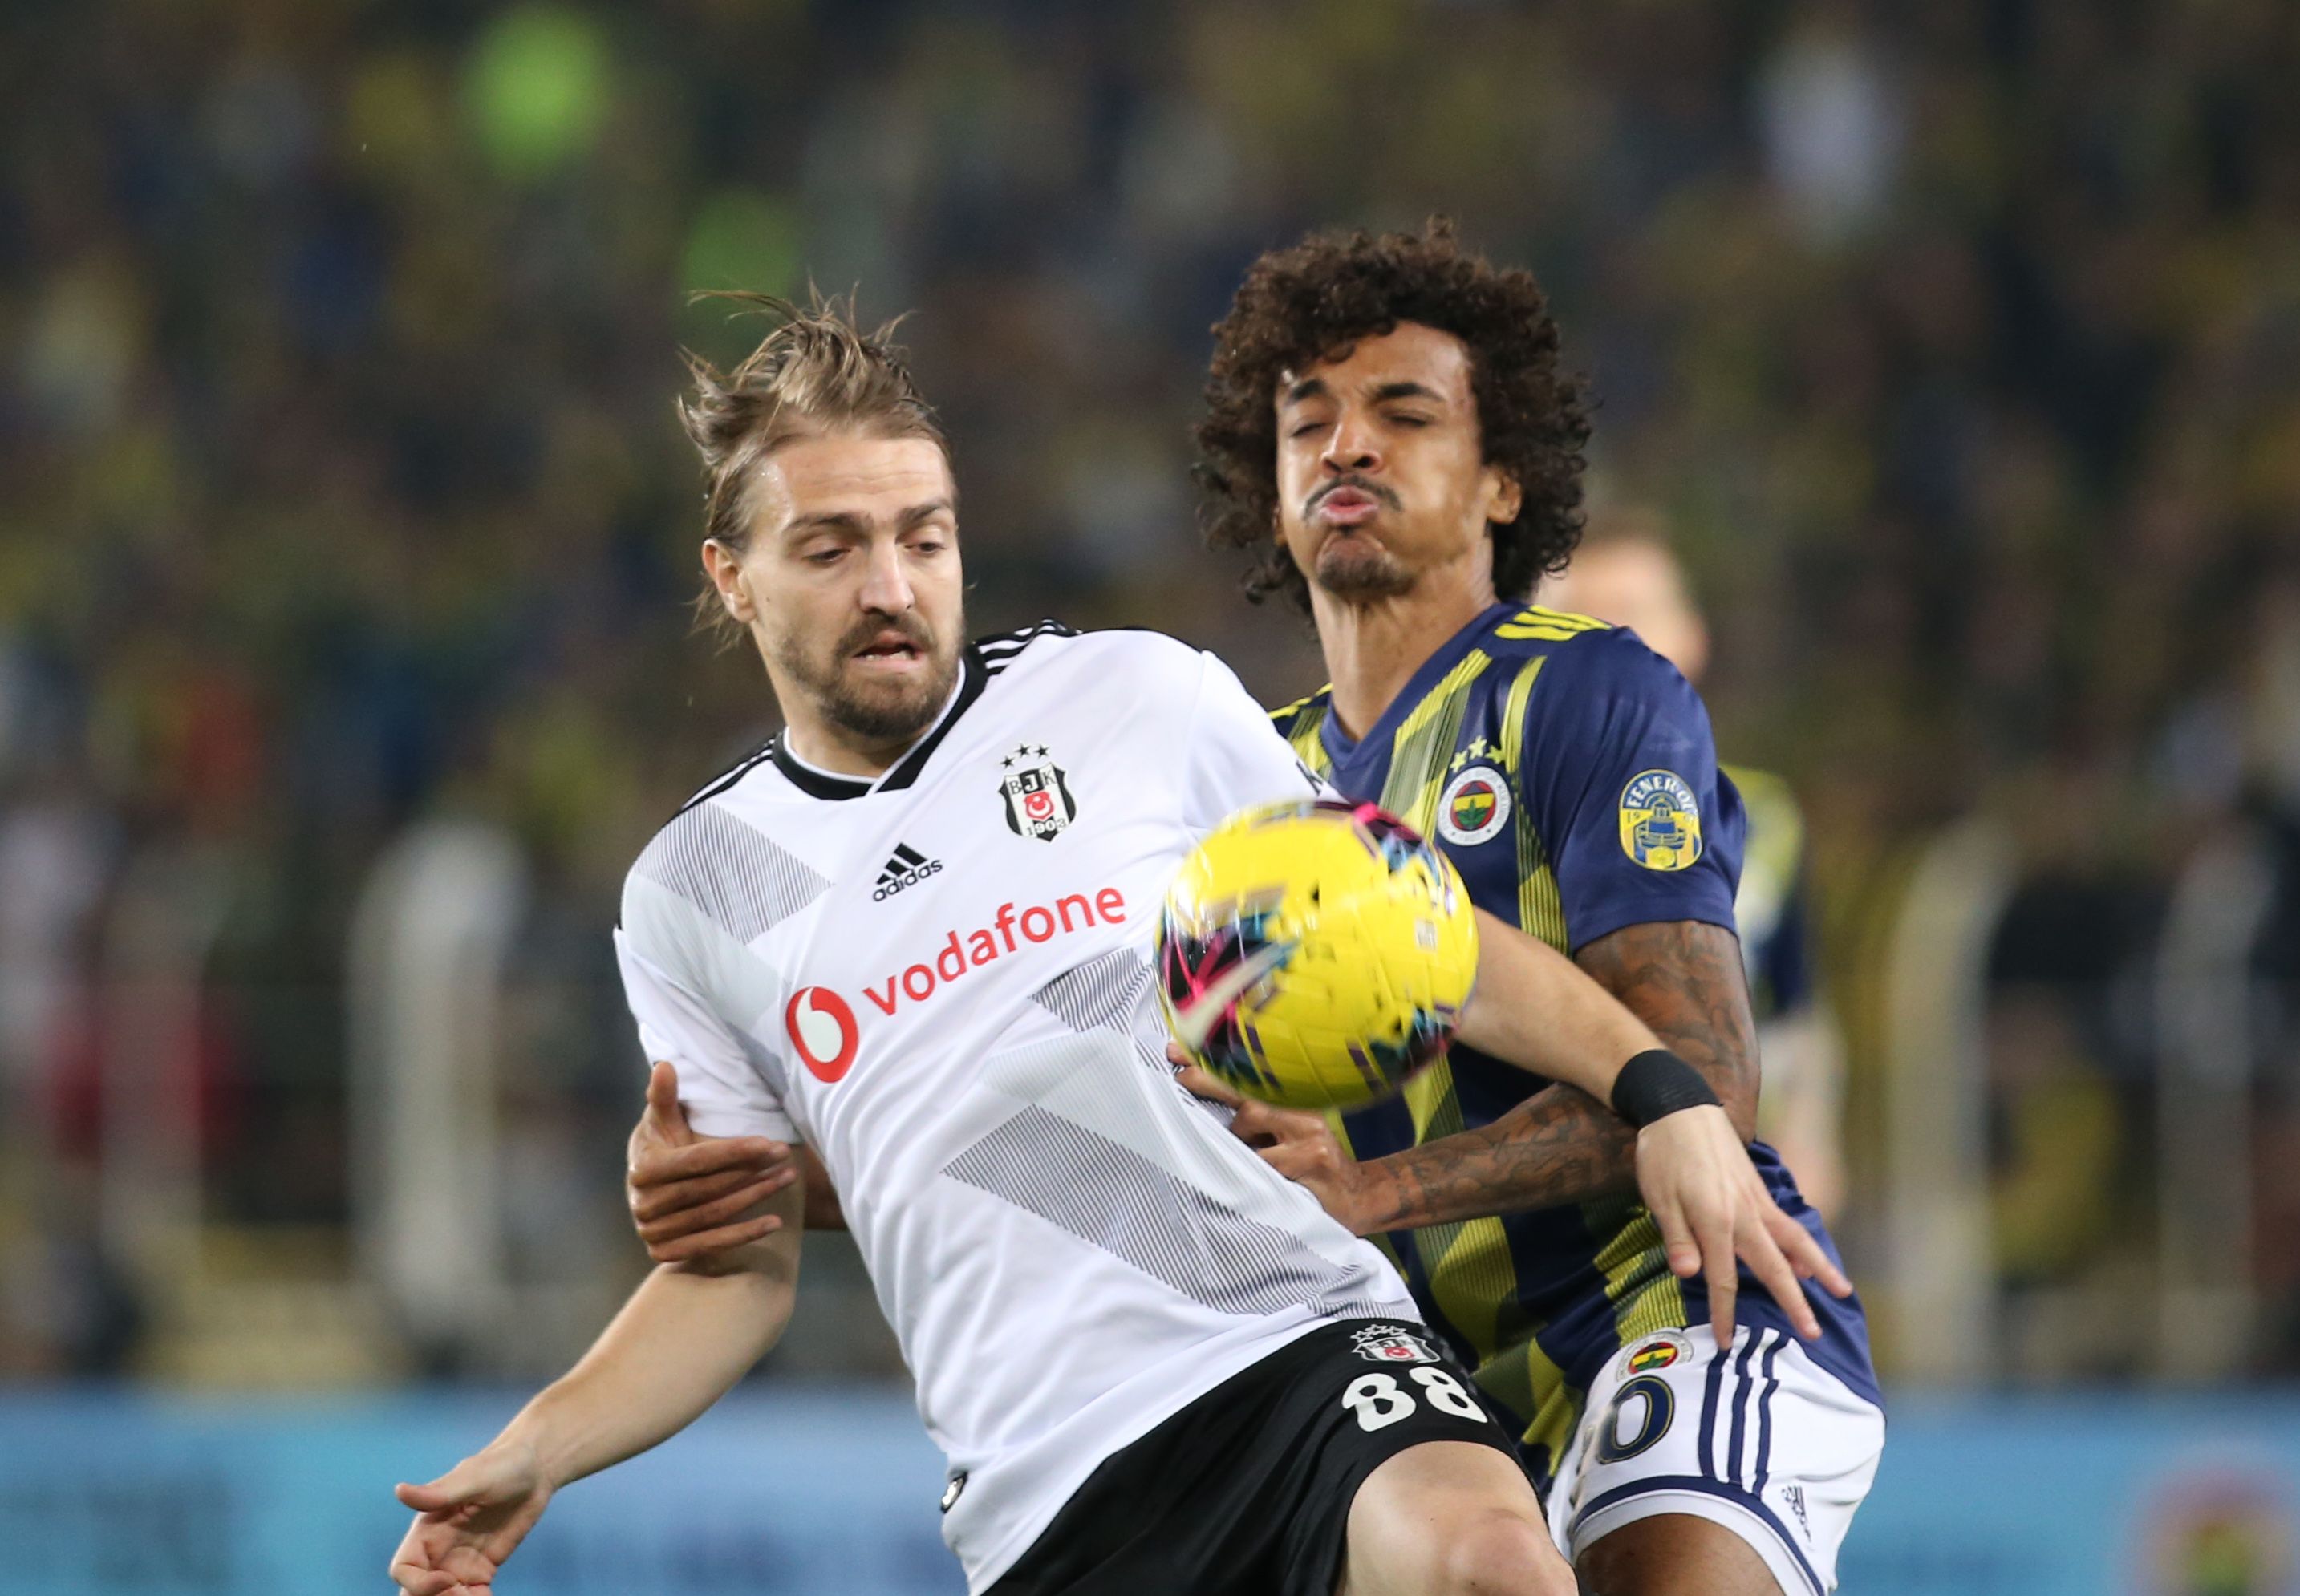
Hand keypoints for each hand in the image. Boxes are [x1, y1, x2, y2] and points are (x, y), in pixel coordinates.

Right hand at [389, 1442, 551, 1594]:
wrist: (535, 1471)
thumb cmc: (501, 1466)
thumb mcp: (472, 1478)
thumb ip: (437, 1494)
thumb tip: (399, 1490)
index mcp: (427, 1530)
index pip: (403, 1569)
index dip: (418, 1583)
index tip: (448, 1580)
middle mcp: (438, 1551)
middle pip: (416, 1591)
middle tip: (464, 1594)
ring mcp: (459, 1563)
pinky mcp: (482, 1570)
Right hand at [627, 1061, 796, 1262]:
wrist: (651, 1190)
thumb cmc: (663, 1145)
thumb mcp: (662, 1120)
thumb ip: (664, 1097)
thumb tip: (665, 1065)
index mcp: (643, 1169)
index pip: (697, 1161)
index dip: (735, 1153)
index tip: (770, 1144)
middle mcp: (643, 1204)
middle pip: (709, 1188)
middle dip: (751, 1172)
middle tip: (786, 1158)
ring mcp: (652, 1232)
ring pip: (714, 1216)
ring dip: (754, 1200)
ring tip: (787, 1180)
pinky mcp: (664, 1253)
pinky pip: (710, 1245)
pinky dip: (743, 1235)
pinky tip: (773, 1224)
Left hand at [1173, 1055, 1392, 1235]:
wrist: (1359, 1196)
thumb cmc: (1311, 1167)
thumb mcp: (1286, 1137)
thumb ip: (1254, 1122)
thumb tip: (1201, 1108)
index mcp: (1293, 1100)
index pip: (1245, 1076)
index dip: (1207, 1063)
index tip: (1174, 1050)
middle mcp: (1301, 1110)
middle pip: (1244, 1089)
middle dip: (1206, 1081)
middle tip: (1179, 1077)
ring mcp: (1307, 1132)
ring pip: (1251, 1119)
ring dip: (1236, 1140)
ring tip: (1249, 1161)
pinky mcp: (1312, 1158)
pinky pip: (1265, 1160)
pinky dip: (1252, 1168)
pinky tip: (1258, 1181)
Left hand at [1634, 1104, 1853, 1343]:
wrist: (1681, 1108)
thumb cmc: (1663, 1154)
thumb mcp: (1658, 1196)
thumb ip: (1677, 1237)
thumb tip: (1690, 1275)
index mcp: (1715, 1221)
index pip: (1722, 1279)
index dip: (1723, 1313)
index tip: (1726, 1342)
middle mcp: (1744, 1215)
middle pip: (1774, 1266)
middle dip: (1794, 1303)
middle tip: (1813, 1334)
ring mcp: (1756, 1202)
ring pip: (1795, 1241)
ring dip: (1819, 1268)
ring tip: (1842, 1292)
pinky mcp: (1759, 1191)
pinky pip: (1788, 1224)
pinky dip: (1804, 1245)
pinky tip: (1809, 1261)